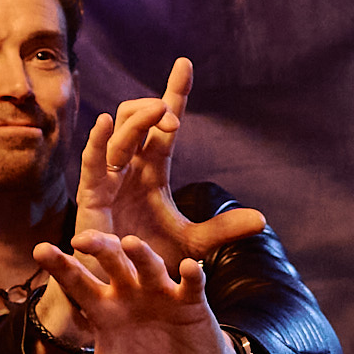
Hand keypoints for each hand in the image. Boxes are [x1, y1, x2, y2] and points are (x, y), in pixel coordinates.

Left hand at [25, 231, 240, 353]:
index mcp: (104, 311)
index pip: (78, 285)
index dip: (60, 268)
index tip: (38, 250)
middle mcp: (130, 295)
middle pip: (111, 264)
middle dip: (98, 250)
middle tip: (80, 238)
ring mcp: (161, 295)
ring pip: (150, 266)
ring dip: (142, 255)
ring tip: (130, 243)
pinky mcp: (192, 304)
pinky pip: (192, 285)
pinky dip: (192, 277)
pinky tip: (190, 269)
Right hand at [74, 59, 269, 272]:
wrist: (125, 290)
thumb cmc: (151, 259)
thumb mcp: (194, 244)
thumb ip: (223, 229)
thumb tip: (262, 219)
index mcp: (153, 170)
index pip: (165, 124)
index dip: (174, 93)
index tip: (185, 63)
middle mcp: (130, 167)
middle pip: (137, 117)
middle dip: (154, 107)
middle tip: (173, 118)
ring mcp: (109, 179)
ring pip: (119, 131)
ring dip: (137, 119)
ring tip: (157, 115)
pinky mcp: (92, 197)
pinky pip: (91, 161)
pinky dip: (96, 140)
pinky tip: (104, 123)